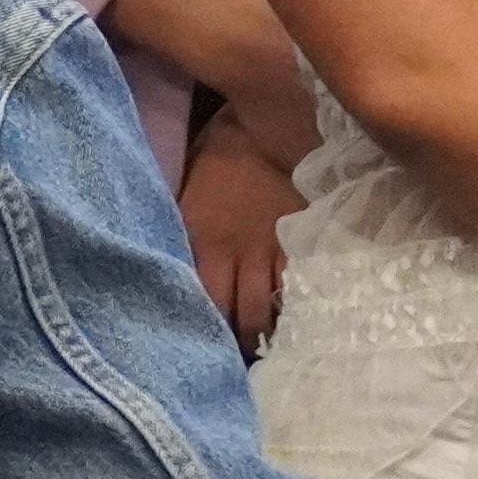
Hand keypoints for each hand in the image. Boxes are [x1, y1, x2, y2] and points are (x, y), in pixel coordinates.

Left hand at [177, 113, 297, 350]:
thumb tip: (169, 268)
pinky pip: (307, 282)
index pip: (205, 302)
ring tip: (276, 350)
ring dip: (275, 331)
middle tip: (247, 361)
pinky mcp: (308, 235)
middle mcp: (240, 252)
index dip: (208, 331)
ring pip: (277, 306)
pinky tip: (307, 321)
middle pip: (243, 316)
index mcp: (205, 241)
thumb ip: (184, 235)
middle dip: (244, 343)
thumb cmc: (219, 153)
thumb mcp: (187, 194)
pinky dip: (305, 303)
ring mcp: (277, 246)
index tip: (209, 351)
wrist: (266, 117)